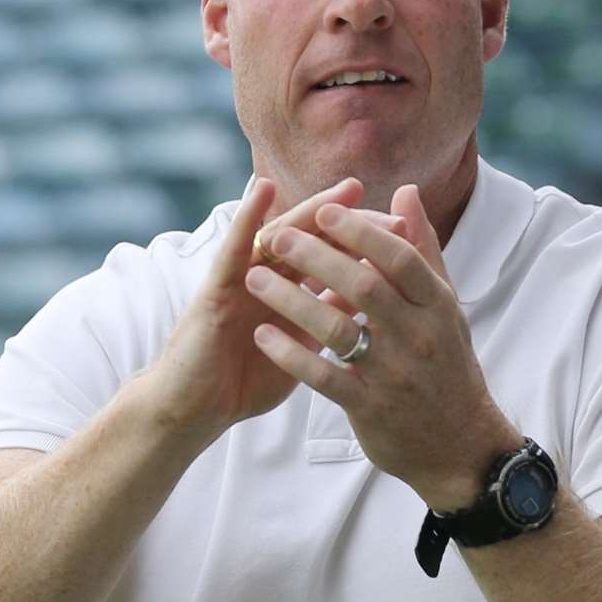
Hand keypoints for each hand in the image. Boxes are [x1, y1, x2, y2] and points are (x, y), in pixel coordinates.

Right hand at [142, 177, 405, 451]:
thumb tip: (367, 306)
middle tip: (389, 204)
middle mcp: (269, 280)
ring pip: (282, 236)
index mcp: (292, 296)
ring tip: (344, 189)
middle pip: (315, 241)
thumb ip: (327, 325)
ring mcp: (242, 280)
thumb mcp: (299, 351)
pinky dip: (248, 217)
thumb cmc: (242, 383)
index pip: (335, 261)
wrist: (195, 411)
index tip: (406, 232)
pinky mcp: (216, 288)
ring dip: (312, 210)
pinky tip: (263, 192)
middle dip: (351, 223)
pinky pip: (234, 248)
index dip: (368, 246)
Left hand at [246, 184, 520, 508]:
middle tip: (276, 237)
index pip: (401, 258)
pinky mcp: (370, 408)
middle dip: (317, 257)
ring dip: (292, 299)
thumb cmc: (448, 364)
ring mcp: (394, 374)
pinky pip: (324, 376)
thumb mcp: (444, 306)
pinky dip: (291, 354)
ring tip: (255, 278)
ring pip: (337, 329)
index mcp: (437, 306)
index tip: (323, 210)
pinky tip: (263, 334)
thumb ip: (422, 248)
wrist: (459, 445)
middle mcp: (419, 337)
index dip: (362, 231)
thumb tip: (405, 192)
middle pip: (364, 286)